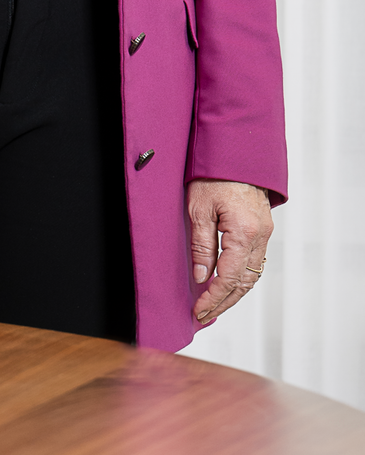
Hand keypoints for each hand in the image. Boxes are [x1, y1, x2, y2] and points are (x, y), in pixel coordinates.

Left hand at [188, 178, 272, 324]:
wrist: (236, 149)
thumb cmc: (214, 174)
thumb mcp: (199, 208)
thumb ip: (201, 245)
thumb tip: (202, 277)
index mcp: (244, 231)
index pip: (229, 278)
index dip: (213, 298)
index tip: (198, 310)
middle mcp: (260, 235)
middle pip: (244, 282)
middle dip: (224, 302)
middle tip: (204, 314)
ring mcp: (265, 232)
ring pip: (253, 275)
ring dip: (234, 293)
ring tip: (214, 306)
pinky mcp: (264, 228)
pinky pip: (255, 262)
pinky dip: (242, 278)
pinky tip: (228, 284)